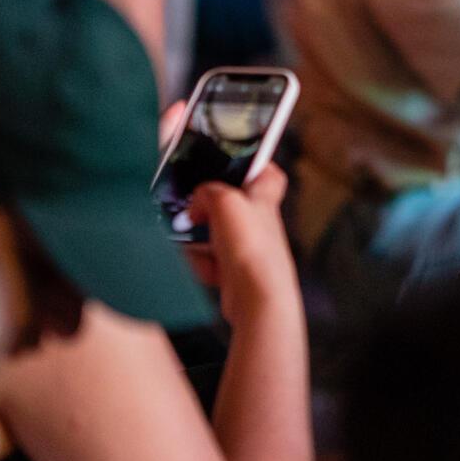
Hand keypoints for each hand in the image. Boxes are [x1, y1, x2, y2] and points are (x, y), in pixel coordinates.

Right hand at [182, 165, 296, 329]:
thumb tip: (198, 198)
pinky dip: (201, 264)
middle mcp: (257, 222)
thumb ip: (210, 191)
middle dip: (205, 209)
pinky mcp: (233, 269)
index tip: (229, 162)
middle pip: (228, 204)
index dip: (251, 163)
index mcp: (264, 199)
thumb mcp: (227, 203)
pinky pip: (207, 260)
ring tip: (194, 245)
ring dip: (198, 241)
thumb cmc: (253, 250)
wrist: (257, 299)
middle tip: (192, 211)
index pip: (267, 172)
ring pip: (211, 233)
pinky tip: (206, 270)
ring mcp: (246, 246)